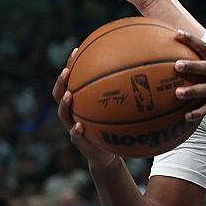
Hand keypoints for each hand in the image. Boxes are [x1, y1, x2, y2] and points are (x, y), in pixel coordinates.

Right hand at [52, 49, 120, 167]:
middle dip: (61, 82)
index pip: (71, 81)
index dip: (71, 66)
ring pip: (63, 115)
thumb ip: (124, 95)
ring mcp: (73, 128)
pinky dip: (76, 132)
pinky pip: (75, 137)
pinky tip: (80, 126)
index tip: (76, 50)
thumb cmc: (114, 129)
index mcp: (80, 103)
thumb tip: (145, 73)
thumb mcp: (120, 111)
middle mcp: (73, 114)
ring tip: (70, 95)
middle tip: (67, 71)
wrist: (109, 155)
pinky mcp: (80, 144)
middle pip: (59, 95)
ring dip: (65, 104)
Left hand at [172, 31, 205, 122]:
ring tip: (178, 93)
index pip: (204, 47)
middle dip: (192, 65)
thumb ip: (204, 61)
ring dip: (192, 91)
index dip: (191, 40)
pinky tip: (186, 116)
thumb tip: (176, 54)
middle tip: (177, 65)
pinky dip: (198, 112)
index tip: (177, 34)